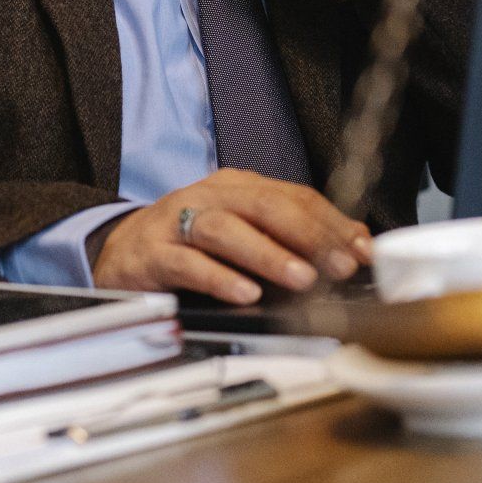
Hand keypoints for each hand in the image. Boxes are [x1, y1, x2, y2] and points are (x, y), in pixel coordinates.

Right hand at [91, 168, 373, 302]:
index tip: (362, 249)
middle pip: (264, 206)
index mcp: (238, 187)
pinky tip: (245, 295)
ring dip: (268, 255)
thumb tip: (348, 249)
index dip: (330, 222)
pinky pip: (188, 263)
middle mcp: (210, 196)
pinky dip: (219, 278)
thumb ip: (288, 238)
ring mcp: (178, 222)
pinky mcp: (153, 254)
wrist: (119, 251)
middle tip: (339, 265)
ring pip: (227, 230)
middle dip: (307, 236)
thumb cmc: (190, 244)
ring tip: (301, 279)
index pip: (293, 196)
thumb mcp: (242, 233)